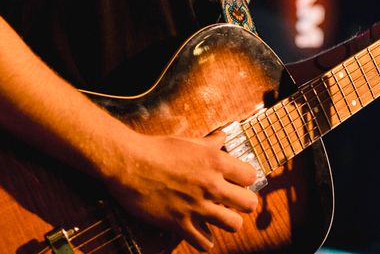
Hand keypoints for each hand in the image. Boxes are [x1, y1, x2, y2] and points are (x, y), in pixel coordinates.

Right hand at [102, 130, 258, 250]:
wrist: (129, 164)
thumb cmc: (157, 149)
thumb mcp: (187, 141)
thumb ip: (210, 142)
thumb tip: (223, 136)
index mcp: (215, 161)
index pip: (251, 176)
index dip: (246, 180)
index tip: (238, 182)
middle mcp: (211, 185)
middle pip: (249, 203)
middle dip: (244, 203)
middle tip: (233, 202)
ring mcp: (197, 206)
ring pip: (233, 224)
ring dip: (228, 221)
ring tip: (219, 217)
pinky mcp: (180, 223)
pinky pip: (204, 243)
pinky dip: (204, 241)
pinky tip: (200, 233)